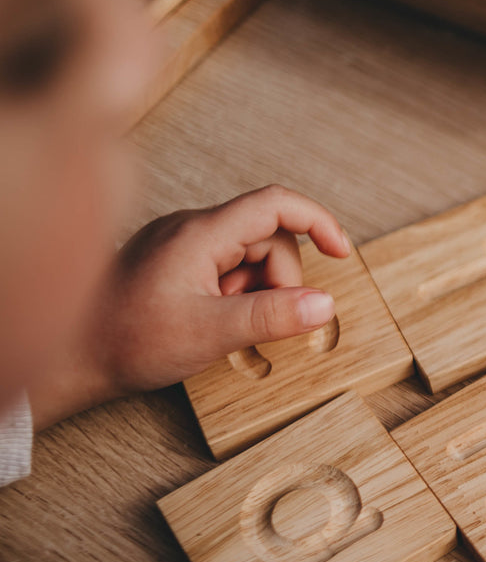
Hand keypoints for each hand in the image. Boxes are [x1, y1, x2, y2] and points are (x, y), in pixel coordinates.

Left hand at [32, 186, 350, 428]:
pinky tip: (211, 318)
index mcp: (201, 233)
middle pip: (267, 237)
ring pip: (248, 254)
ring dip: (254, 289)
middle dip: (279, 279)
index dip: (318, 222)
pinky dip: (234, 292)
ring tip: (225, 322)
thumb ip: (272, 316)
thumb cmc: (125, 341)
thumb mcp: (211, 333)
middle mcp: (191, 228)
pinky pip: (224, 265)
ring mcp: (180, 243)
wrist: (69, 357)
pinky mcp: (173, 260)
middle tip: (259, 320)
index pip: (276, 204)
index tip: (341, 252)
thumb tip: (325, 304)